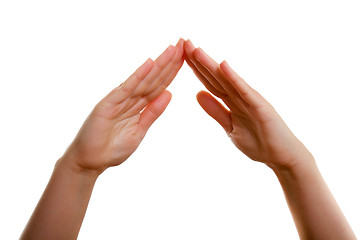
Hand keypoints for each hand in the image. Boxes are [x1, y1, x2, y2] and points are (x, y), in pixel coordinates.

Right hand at [61, 39, 183, 173]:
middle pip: (154, 78)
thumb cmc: (112, 148)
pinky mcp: (108, 104)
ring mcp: (119, 99)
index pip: (159, 85)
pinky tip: (150, 63)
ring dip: (159, 64)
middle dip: (170, 61)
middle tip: (184, 42)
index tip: (186, 57)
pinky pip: (127, 88)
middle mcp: (130, 98)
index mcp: (139, 105)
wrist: (89, 162)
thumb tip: (169, 94)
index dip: (173, 71)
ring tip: (173, 48)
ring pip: (144, 79)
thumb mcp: (140, 130)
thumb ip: (153, 112)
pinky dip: (138, 75)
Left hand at [184, 40, 312, 169]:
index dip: (195, 69)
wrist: (282, 157)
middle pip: (215, 76)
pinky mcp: (260, 106)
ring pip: (226, 79)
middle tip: (183, 42)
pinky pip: (244, 91)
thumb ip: (215, 110)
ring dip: (211, 64)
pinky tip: (222, 65)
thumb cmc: (259, 143)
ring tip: (195, 50)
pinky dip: (233, 78)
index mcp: (231, 101)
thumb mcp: (230, 127)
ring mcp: (250, 99)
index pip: (210, 82)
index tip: (180, 55)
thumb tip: (198, 94)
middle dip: (198, 60)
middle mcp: (240, 96)